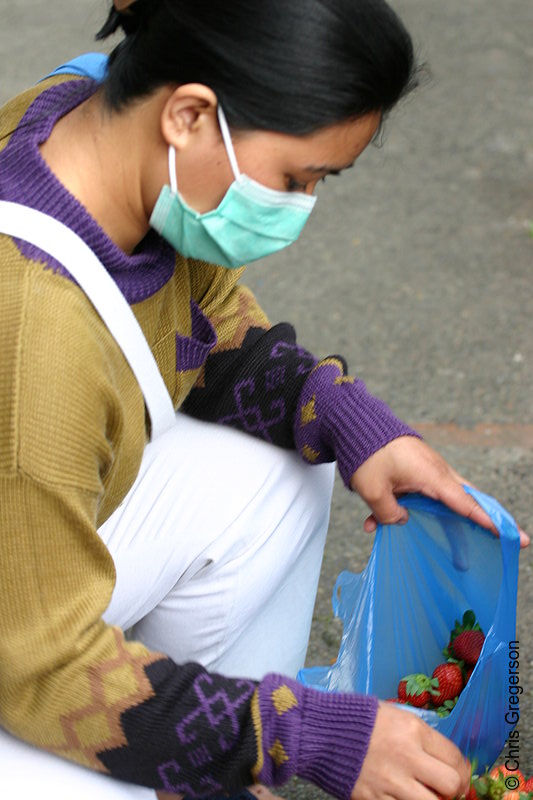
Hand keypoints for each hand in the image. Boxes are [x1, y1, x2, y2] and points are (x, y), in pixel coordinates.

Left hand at [349, 436, 528, 547]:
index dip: (486, 521)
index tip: (508, 534)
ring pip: (445, 501)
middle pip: (468, 500)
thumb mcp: (372, 491)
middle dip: (486, 521)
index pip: (466, 503)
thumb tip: (401, 522)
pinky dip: (408, 510)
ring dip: (443, 524)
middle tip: (510, 538)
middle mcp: (436, 472)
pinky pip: (421, 495)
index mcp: (432, 476)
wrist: (357, 423)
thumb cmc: (367, 454)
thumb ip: (388, 514)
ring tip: (459, 553)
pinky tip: (372, 523)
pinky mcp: (415, 471)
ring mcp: (427, 470)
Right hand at [351, 702, 469, 799]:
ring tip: (423, 794)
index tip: (459, 774)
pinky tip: (402, 797)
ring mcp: (391, 783)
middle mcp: (407, 758)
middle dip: (453, 790)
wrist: (320, 731)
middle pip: (451, 785)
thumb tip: (441, 758)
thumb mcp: (394, 716)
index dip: (463, 770)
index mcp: (413, 731)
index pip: (455, 758)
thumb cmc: (358, 719)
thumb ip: (419, 736)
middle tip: (446, 789)